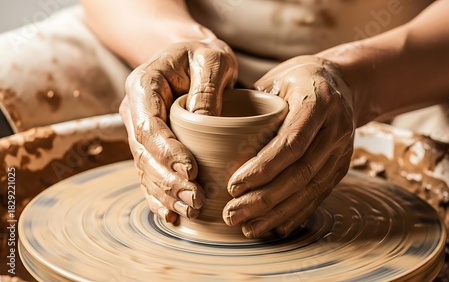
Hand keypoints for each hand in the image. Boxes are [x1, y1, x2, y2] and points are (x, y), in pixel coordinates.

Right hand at [120, 39, 237, 222]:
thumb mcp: (213, 59)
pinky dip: (159, 196)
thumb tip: (206, 124)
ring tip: (191, 210)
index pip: (149, 126)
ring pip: (146, 168)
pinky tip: (172, 215)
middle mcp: (136, 110)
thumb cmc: (204, 55)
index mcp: (143, 86)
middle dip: (168, 180)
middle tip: (196, 198)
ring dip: (165, 193)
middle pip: (144, 153)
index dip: (167, 152)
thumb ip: (207, 88)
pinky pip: (150, 173)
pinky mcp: (151, 144)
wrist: (192, 56)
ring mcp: (141, 129)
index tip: (192, 172)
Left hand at [223, 55, 354, 237]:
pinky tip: (274, 228)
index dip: (262, 169)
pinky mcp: (341, 168)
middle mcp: (336, 129)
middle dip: (265, 199)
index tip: (233, 186)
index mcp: (317, 102)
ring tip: (247, 228)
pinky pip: (319, 195)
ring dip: (278, 213)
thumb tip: (208, 131)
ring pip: (310, 190)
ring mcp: (342, 151)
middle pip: (300, 173)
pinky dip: (296, 214)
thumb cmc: (297, 79)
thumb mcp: (274, 79)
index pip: (290, 143)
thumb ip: (250, 105)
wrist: (341, 82)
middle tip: (232, 214)